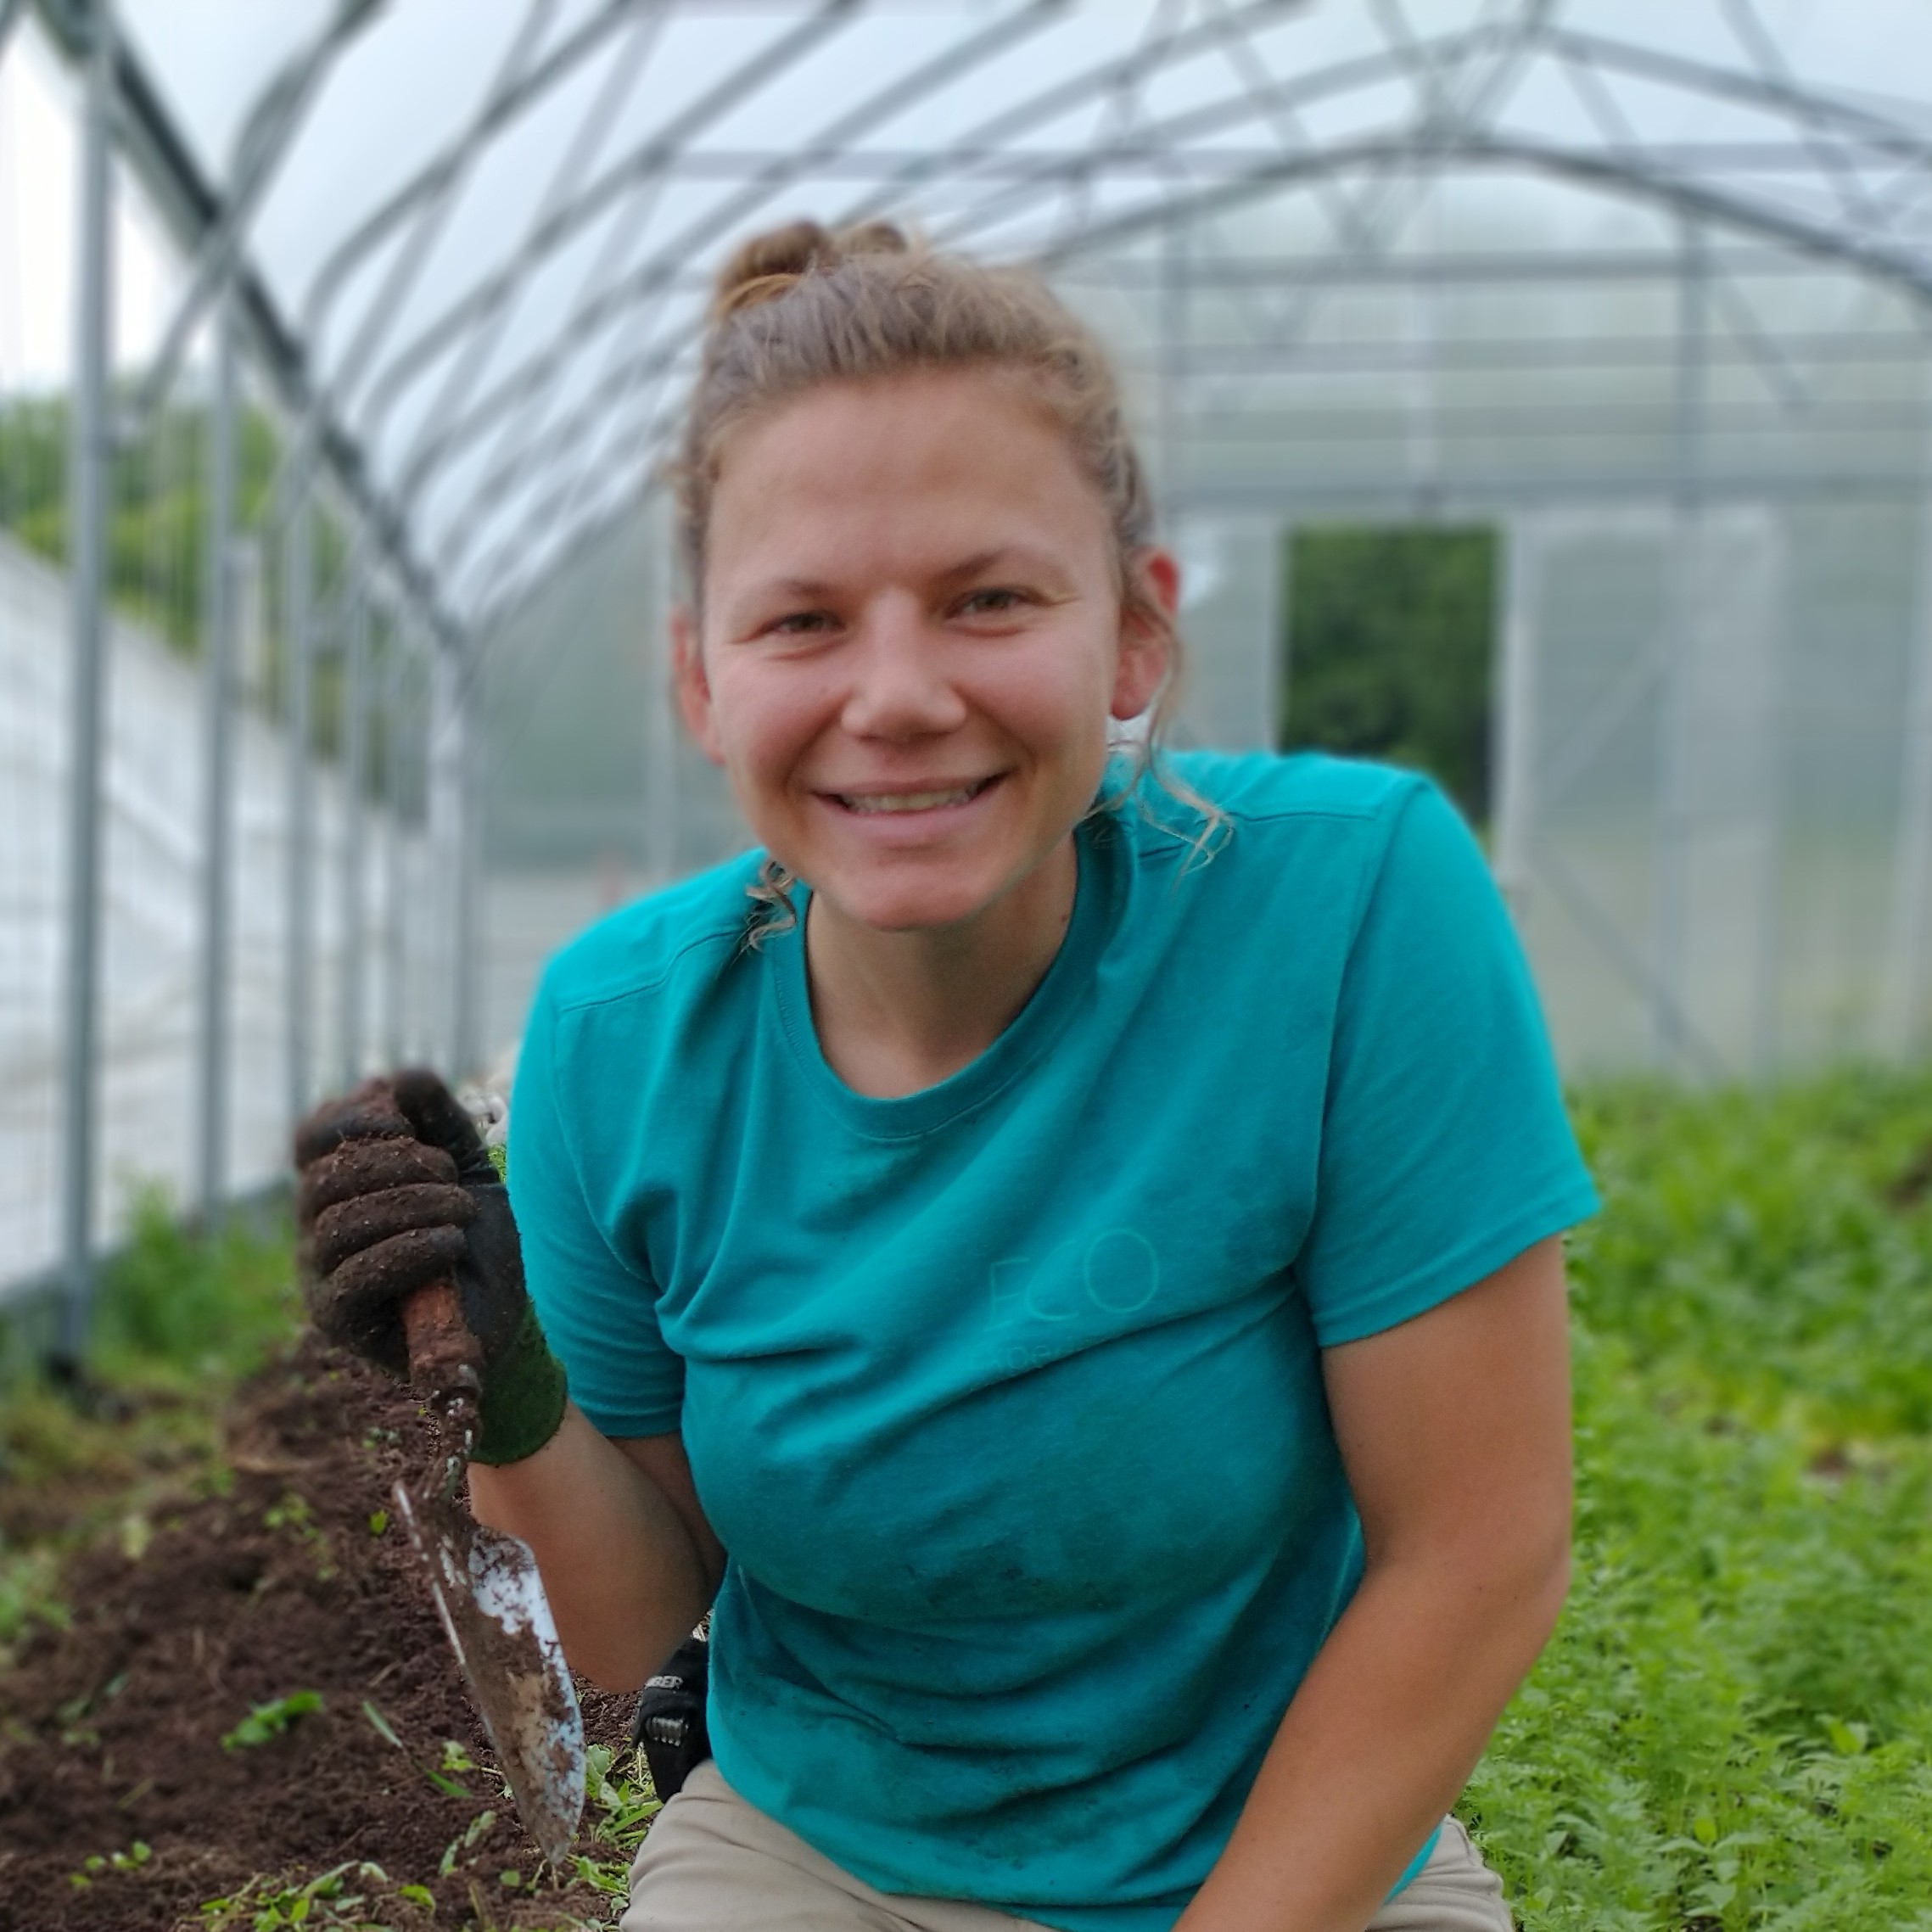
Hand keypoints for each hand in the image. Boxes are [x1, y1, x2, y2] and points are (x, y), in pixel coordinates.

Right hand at [294, 1068, 567, 1464]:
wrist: (503, 1308)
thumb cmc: (475, 1233)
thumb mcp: (466, 1164)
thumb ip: (437, 1117)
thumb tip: (402, 1076)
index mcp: (338, 1184)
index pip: (311, 1138)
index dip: (353, 1118)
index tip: (406, 1120)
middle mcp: (316, 1227)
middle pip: (323, 1180)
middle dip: (395, 1166)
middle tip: (451, 1174)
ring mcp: (320, 1276)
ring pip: (337, 1226)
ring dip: (409, 1206)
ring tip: (462, 1210)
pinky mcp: (340, 1320)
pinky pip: (354, 1278)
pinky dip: (409, 1249)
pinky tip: (451, 1242)